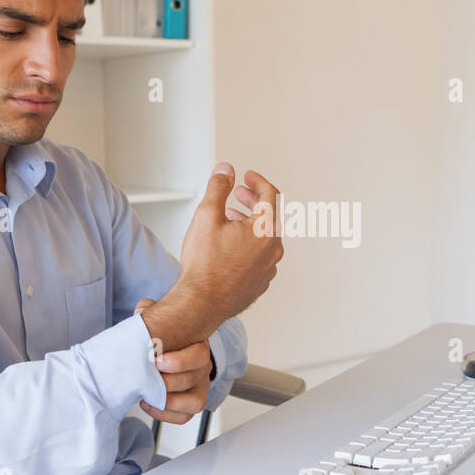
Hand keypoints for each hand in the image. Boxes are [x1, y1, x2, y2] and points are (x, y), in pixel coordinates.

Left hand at [134, 298, 211, 424]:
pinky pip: (185, 416)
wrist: (161, 353)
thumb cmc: (161, 339)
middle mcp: (202, 369)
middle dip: (168, 381)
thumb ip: (150, 311)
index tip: (156, 361)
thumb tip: (143, 310)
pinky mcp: (190, 404)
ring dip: (171, 401)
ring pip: (195, 401)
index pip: (199, 355)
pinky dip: (166, 414)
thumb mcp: (156, 320)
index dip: (179, 361)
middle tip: (149, 378)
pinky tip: (148, 403)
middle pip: (193, 379)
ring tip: (149, 395)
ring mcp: (198, 388)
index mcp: (197, 347)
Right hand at [138, 163, 283, 353]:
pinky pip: (260, 256)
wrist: (202, 303)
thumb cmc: (204, 265)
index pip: (270, 195)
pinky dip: (249, 244)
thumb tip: (226, 171)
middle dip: (253, 200)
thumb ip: (219, 188)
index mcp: (265, 230)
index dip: (258, 181)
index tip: (248, 177)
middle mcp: (273, 249)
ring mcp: (269, 268)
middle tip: (239, 193)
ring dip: (250, 223)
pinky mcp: (260, 282)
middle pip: (269, 216)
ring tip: (230, 217)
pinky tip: (231, 244)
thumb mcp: (207, 215)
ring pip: (265, 237)